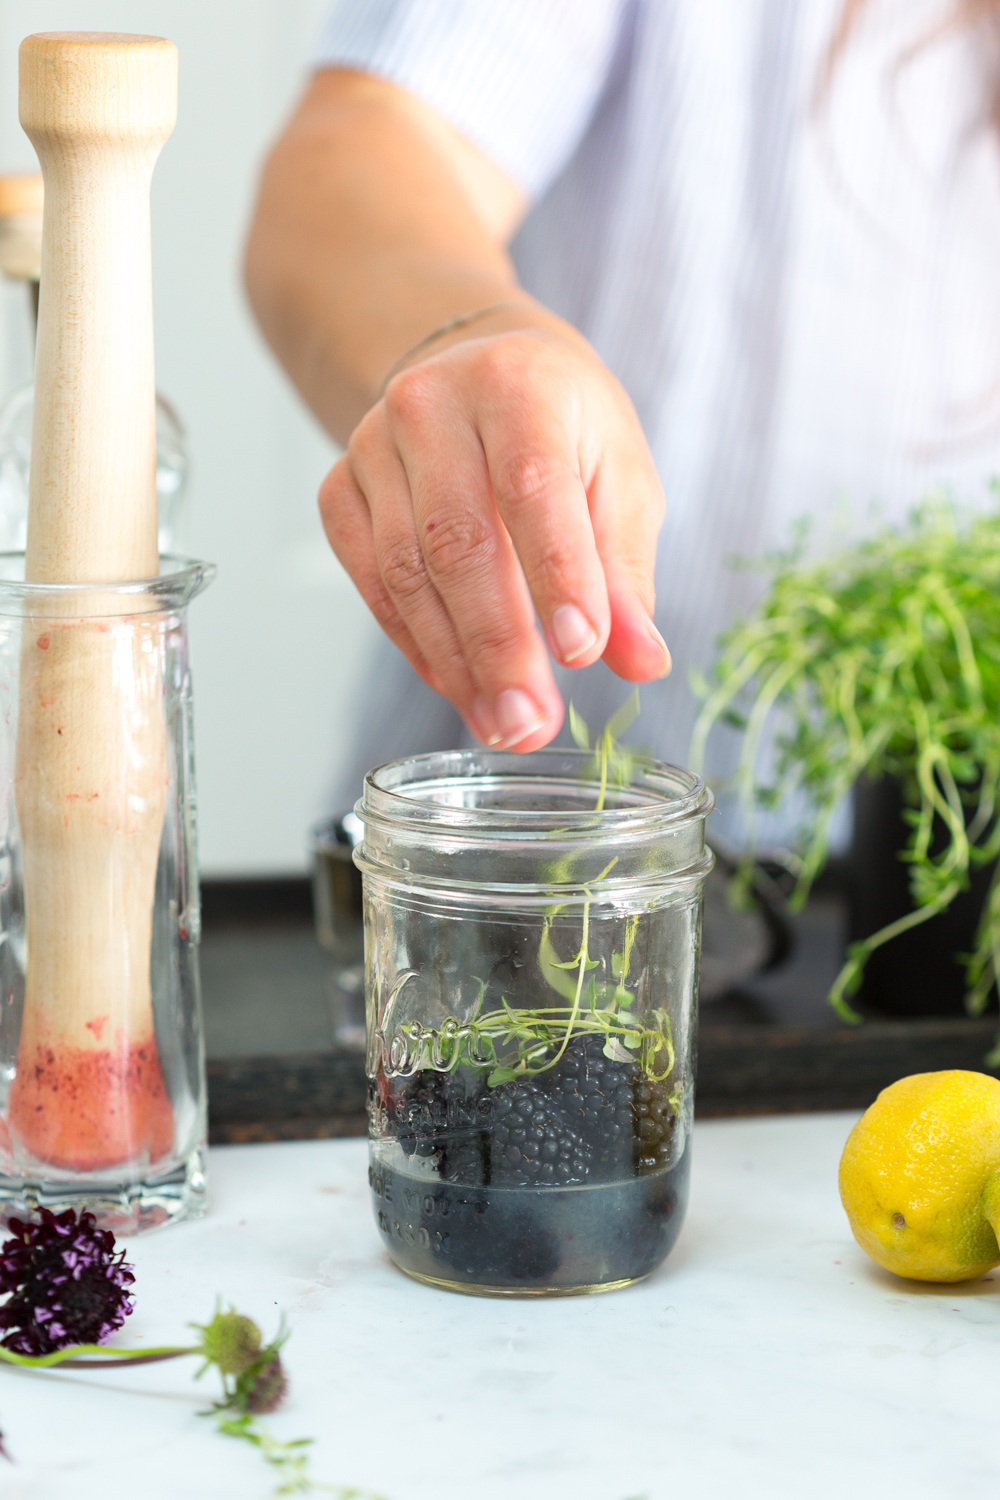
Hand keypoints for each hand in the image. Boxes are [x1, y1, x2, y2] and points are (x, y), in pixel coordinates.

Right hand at [318, 322, 668, 750]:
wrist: (472, 367)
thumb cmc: (560, 426)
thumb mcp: (619, 478)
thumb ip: (627, 572)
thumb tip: (642, 661)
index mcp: (516, 385)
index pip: (532, 486)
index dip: (556, 574)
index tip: (582, 653)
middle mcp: (431, 406)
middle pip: (457, 541)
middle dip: (498, 645)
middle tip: (530, 722)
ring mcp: (372, 447)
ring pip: (405, 574)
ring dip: (455, 663)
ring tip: (502, 723)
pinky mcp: (339, 490)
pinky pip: (370, 585)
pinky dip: (416, 647)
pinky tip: (460, 688)